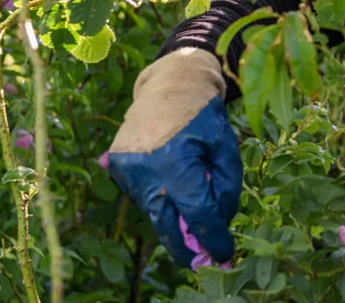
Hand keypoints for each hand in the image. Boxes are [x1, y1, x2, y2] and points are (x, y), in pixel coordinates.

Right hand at [108, 48, 241, 267]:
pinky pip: (142, 194)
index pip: (197, 214)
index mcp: (176, 163)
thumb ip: (226, 185)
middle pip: (167, 223)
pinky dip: (160, 199)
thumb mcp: (225, 146)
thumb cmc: (202, 114)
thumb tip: (220, 220)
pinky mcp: (118, 166)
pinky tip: (173, 190)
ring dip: (173, 221)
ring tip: (192, 223)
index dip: (212, 238)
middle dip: (185, 247)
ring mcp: (127, 169)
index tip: (224, 254)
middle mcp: (146, 170)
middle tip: (203, 260)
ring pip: (154, 210)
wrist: (168, 83)